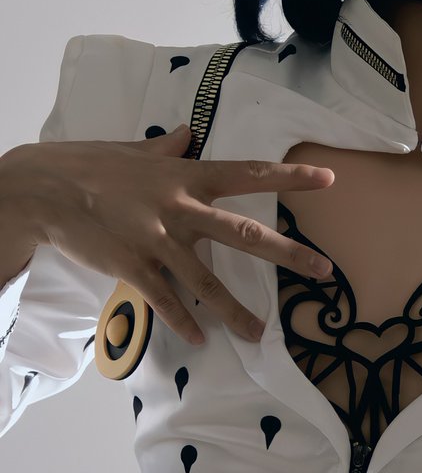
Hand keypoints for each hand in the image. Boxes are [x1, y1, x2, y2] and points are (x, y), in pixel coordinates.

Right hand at [0, 127, 335, 345]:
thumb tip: (185, 135)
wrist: (44, 189)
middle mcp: (181, 208)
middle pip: (245, 233)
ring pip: (208, 281)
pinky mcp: (134, 266)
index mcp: (186, 176)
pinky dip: (184, 320)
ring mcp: (159, 240)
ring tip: (260, 334)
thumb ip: (165, 148)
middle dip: (288, 254)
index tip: (326, 179)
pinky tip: (200, 338)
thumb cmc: (88, 165)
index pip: (248, 173)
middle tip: (323, 271)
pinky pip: (166, 300)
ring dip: (236, 310)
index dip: (289, 177)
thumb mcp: (133, 150)